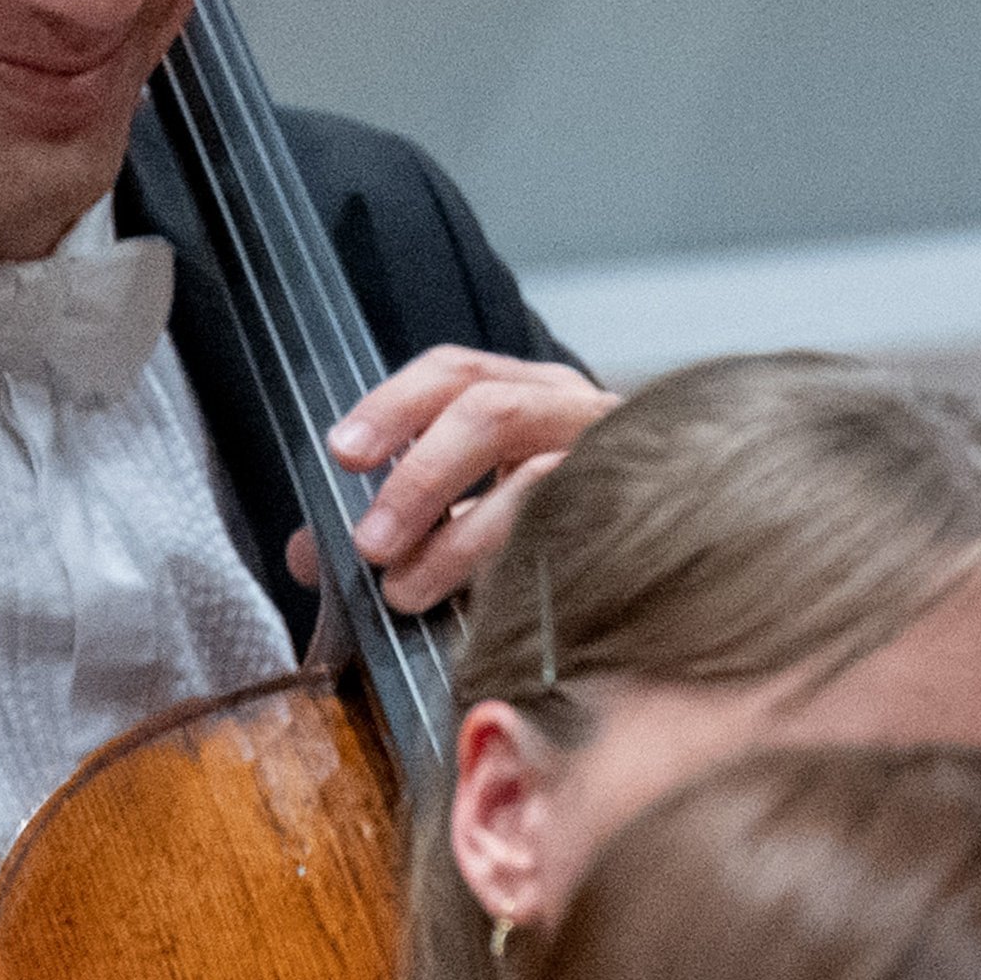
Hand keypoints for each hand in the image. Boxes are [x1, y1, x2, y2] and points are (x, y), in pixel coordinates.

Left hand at [323, 347, 614, 613]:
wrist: (674, 549)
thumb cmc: (554, 524)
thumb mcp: (464, 506)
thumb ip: (389, 521)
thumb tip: (306, 556)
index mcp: (531, 391)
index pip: (456, 373)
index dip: (392, 407)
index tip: (344, 457)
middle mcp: (577, 410)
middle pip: (491, 412)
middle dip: (418, 477)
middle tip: (369, 544)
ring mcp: (616, 457)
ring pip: (534, 477)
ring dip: (457, 537)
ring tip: (406, 591)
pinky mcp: (640, 513)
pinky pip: (573, 534)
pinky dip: (513, 569)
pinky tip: (482, 606)